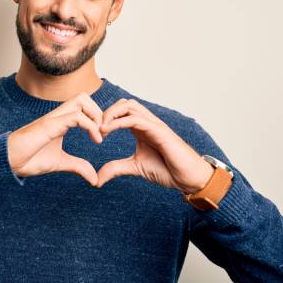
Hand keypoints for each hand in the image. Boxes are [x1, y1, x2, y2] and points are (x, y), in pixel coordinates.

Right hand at [7, 92, 102, 186]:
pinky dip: (91, 125)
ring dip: (96, 114)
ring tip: (100, 134)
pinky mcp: (50, 125)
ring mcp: (54, 118)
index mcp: (60, 121)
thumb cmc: (30, 159)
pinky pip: (76, 116)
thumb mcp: (60, 163)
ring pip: (81, 99)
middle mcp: (58, 115)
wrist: (9, 161)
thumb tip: (94, 179)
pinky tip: (96, 140)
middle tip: (103, 132)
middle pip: (84, 96)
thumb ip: (78, 166)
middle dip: (99, 111)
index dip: (97, 117)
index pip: (83, 105)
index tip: (102, 136)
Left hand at [96, 98, 213, 192]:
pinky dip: (119, 122)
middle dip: (106, 111)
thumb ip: (116, 168)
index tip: (94, 133)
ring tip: (101, 128)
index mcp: (141, 128)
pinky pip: (136, 119)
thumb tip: (97, 179)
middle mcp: (147, 123)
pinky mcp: (159, 131)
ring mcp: (154, 125)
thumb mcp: (135, 167)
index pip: (121, 112)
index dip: (105, 118)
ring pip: (130, 105)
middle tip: (95, 128)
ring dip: (111, 113)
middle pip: (124, 103)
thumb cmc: (168, 169)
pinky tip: (108, 130)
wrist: (188, 177)